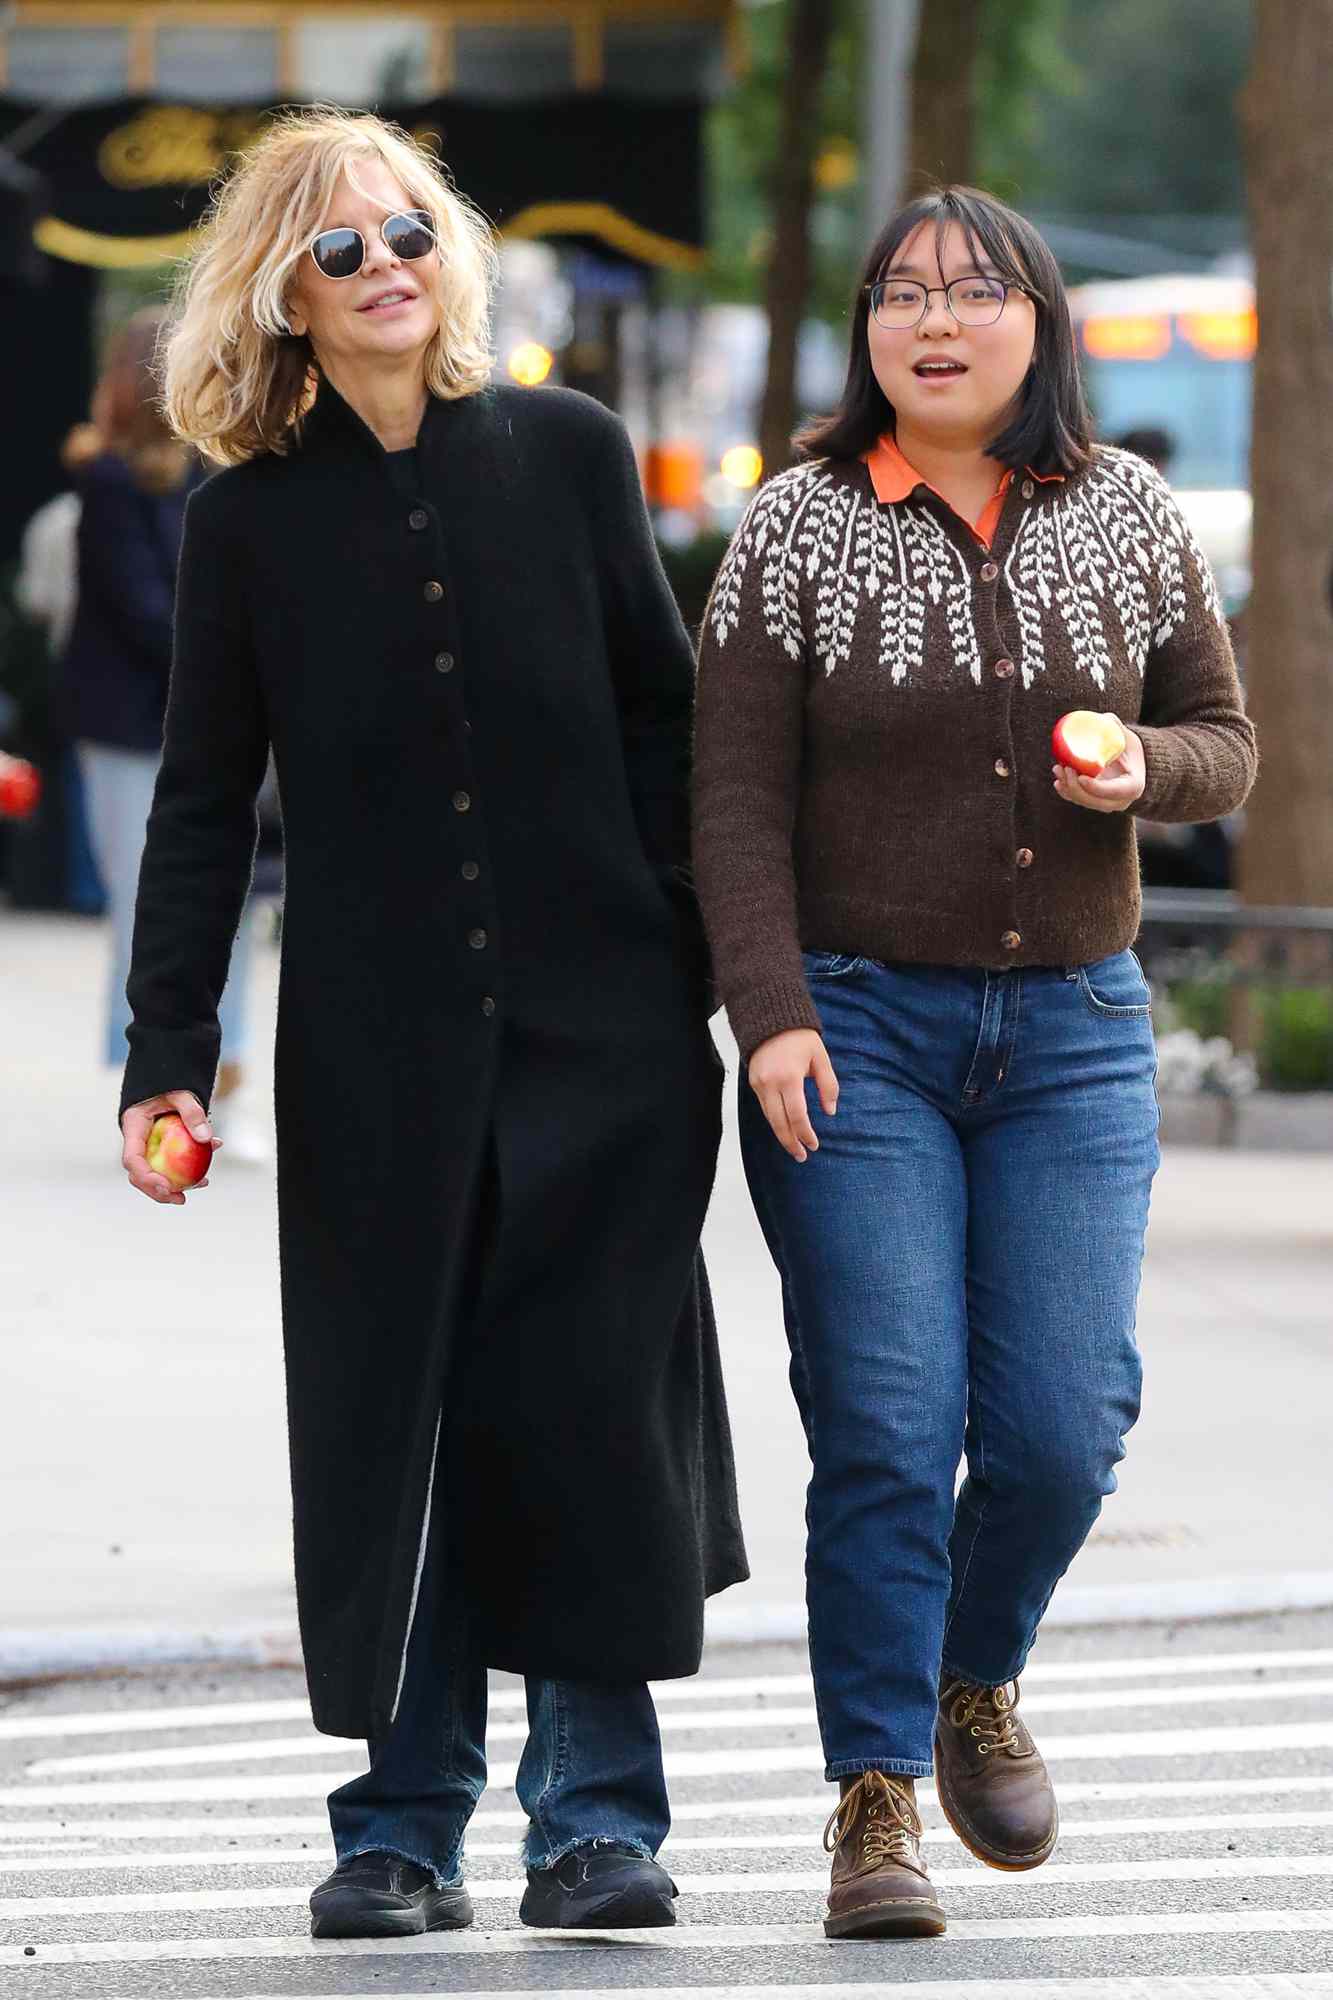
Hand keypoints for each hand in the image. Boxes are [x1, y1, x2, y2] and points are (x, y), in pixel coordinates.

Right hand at [120, 1090, 223, 1204]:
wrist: (167, 1081)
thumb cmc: (170, 1084)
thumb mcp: (181, 1094)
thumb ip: (192, 1113)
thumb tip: (208, 1139)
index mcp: (133, 1127)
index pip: (132, 1159)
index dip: (146, 1177)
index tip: (166, 1186)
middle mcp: (137, 1141)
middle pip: (139, 1174)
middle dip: (158, 1191)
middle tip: (181, 1199)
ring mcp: (148, 1147)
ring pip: (154, 1174)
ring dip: (175, 1186)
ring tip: (202, 1185)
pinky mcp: (160, 1149)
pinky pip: (170, 1166)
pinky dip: (187, 1172)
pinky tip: (206, 1174)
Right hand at [748, 1029, 838, 1162]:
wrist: (771, 1018)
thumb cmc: (800, 1037)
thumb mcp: (821, 1058)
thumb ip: (828, 1086)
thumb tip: (830, 1112)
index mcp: (789, 1077)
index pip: (797, 1115)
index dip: (806, 1134)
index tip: (814, 1145)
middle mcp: (770, 1083)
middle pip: (779, 1123)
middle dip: (791, 1142)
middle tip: (802, 1156)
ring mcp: (758, 1084)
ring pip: (769, 1118)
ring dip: (781, 1135)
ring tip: (794, 1148)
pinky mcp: (752, 1082)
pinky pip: (764, 1108)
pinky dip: (775, 1121)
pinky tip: (784, 1129)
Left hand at [1053, 722, 1145, 812]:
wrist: (1128, 761)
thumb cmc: (1128, 746)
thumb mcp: (1127, 735)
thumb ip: (1115, 726)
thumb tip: (1101, 718)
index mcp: (1133, 786)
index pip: (1114, 791)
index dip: (1096, 788)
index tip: (1081, 776)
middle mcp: (1121, 801)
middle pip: (1095, 801)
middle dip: (1076, 788)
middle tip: (1065, 768)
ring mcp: (1107, 804)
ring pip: (1084, 802)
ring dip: (1068, 788)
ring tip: (1058, 768)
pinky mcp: (1095, 803)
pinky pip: (1078, 801)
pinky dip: (1066, 792)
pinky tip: (1058, 780)